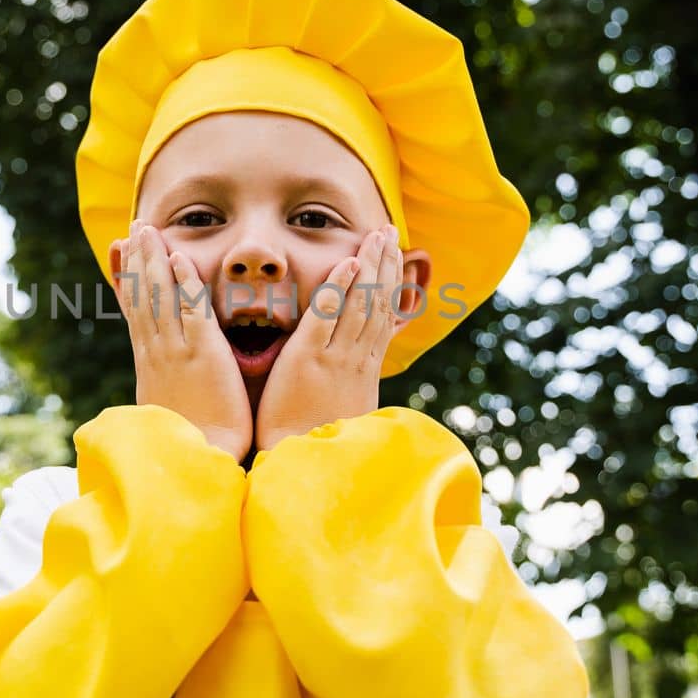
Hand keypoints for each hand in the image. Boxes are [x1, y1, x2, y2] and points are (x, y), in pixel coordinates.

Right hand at [110, 220, 252, 460]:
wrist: (197, 463)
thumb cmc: (190, 443)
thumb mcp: (169, 408)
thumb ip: (166, 387)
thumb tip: (158, 383)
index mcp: (150, 362)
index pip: (135, 310)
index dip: (126, 277)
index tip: (119, 250)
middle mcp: (156, 351)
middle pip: (142, 295)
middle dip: (137, 258)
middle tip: (134, 228)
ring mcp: (175, 350)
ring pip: (159, 295)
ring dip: (153, 259)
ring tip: (147, 230)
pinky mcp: (200, 354)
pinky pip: (190, 310)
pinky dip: (183, 282)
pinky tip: (178, 258)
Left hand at [254, 224, 403, 452]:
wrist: (303, 465)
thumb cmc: (315, 439)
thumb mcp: (344, 405)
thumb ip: (350, 379)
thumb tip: (359, 366)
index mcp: (364, 367)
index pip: (382, 316)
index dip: (389, 282)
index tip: (394, 255)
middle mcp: (357, 358)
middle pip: (378, 302)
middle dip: (385, 264)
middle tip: (389, 232)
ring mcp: (337, 358)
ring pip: (361, 303)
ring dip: (370, 266)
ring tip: (376, 236)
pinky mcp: (310, 360)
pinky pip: (328, 318)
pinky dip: (339, 289)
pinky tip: (347, 264)